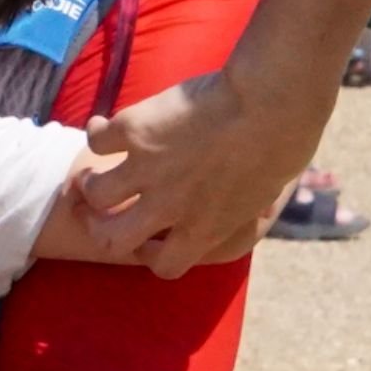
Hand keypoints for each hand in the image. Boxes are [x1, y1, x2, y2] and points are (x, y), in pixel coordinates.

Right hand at [76, 69, 328, 276]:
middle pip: (111, 239)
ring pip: (96, 193)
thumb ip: (239, 206)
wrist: (269, 104)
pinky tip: (102, 126)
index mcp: (204, 228)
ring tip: (91, 172)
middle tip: (100, 211)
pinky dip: (97, 132)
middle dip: (100, 228)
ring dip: (89, 184)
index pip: (165, 266)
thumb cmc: (281, 144)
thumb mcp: (263, 192)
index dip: (152, 254)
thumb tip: (252, 208)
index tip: (151, 237)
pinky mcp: (133, 131)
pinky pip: (97, 140)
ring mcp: (146, 170)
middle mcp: (167, 207)